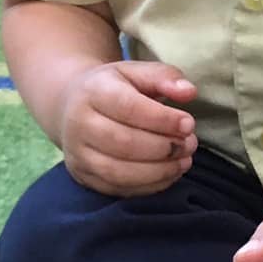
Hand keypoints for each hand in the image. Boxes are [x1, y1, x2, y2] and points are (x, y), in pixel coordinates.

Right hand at [60, 61, 196, 196]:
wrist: (72, 106)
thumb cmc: (114, 88)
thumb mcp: (137, 72)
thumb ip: (165, 77)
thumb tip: (189, 92)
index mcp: (93, 91)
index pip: (128, 107)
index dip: (162, 119)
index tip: (189, 124)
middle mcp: (79, 124)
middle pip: (123, 143)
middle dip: (164, 147)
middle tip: (189, 144)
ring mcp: (78, 154)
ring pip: (119, 172)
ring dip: (159, 171)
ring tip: (183, 161)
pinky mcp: (84, 177)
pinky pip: (118, 189)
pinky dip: (149, 186)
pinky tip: (169, 173)